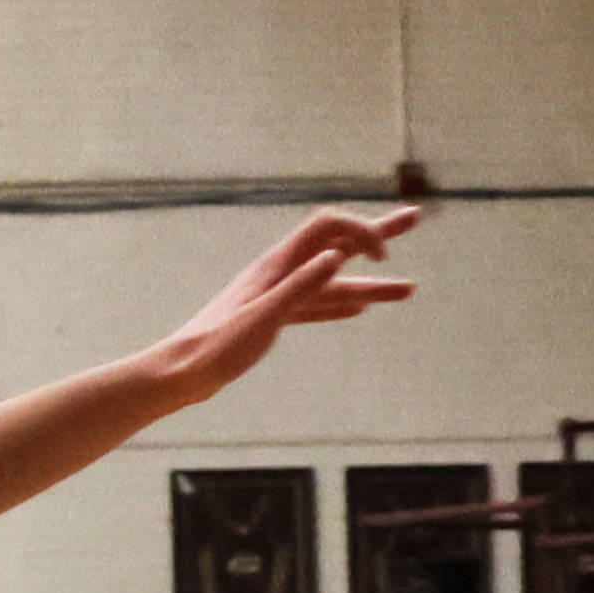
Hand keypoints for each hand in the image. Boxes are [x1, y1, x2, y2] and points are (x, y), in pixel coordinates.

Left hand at [145, 205, 419, 403]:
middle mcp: (278, 274)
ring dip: (371, 283)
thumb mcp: (263, 318)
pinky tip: (360, 309)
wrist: (178, 375)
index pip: (327, 227)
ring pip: (331, 282)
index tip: (382, 258)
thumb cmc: (214, 349)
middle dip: (377, 234)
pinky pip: (314, 307)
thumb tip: (336, 256)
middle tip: (415, 217)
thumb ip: (299, 288)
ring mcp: (275, 297)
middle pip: (335, 244)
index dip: (360, 231)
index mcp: (276, 266)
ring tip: (410, 290)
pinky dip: (340, 304)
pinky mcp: (269, 321)